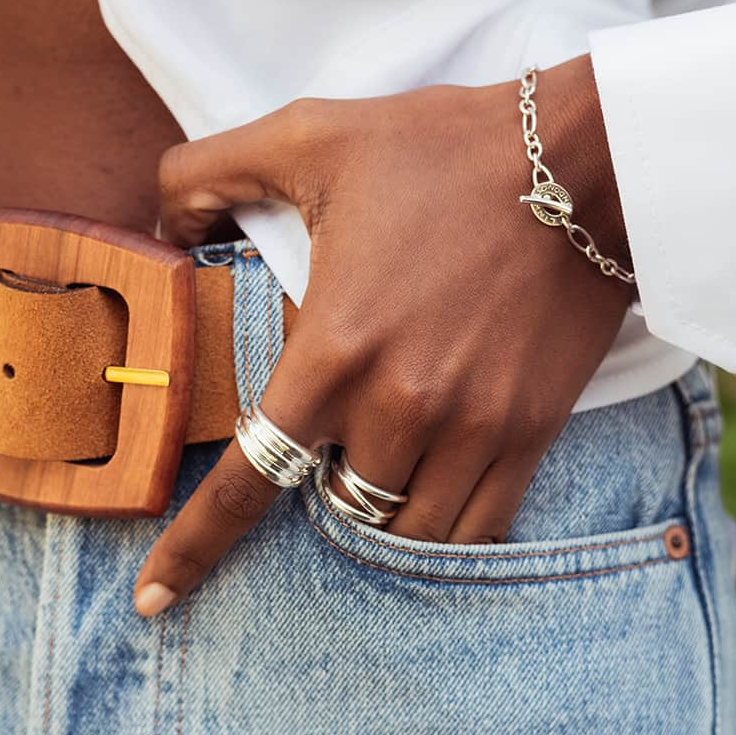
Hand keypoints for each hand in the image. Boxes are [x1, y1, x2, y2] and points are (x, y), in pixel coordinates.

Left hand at [132, 53, 633, 616]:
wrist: (583, 161)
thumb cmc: (441, 147)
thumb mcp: (308, 134)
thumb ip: (209, 172)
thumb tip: (159, 226)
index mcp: (334, 348)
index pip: (248, 480)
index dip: (194, 548)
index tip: (153, 600)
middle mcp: (400, 406)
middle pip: (332, 509)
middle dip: (315, 492)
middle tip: (321, 456)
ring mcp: (471, 429)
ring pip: (401, 535)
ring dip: (373, 519)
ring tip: (371, 475)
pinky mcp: (528, 434)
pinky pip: (477, 533)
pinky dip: (440, 537)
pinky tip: (426, 508)